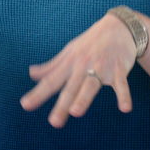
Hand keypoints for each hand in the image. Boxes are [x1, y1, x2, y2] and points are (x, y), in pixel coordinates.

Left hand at [20, 13, 136, 127]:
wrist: (118, 26)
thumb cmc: (90, 42)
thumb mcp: (69, 51)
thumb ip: (52, 66)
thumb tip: (31, 73)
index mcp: (70, 63)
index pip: (51, 80)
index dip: (38, 93)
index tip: (25, 105)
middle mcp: (83, 65)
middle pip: (71, 87)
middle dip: (62, 104)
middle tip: (54, 122)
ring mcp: (101, 67)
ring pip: (91, 85)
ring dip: (84, 97)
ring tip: (75, 112)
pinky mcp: (119, 69)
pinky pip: (121, 84)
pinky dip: (124, 95)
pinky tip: (125, 108)